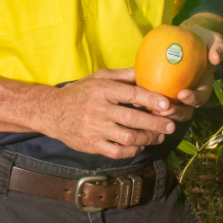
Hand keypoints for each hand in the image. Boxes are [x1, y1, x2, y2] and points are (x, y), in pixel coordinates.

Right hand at [41, 68, 177, 158]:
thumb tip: (146, 70)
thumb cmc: (79, 92)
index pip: (130, 93)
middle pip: (132, 118)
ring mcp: (94, 128)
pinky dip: (133, 150)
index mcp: (101, 89)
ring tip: (159, 136)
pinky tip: (140, 145)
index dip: (150, 98)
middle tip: (171, 125)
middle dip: (155, 123)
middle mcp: (98, 109)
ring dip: (147, 138)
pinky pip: (117, 151)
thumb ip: (122, 75)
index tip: (166, 104)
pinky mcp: (92, 145)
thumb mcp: (98, 77)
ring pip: (127, 137)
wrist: (52, 112)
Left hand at [154, 14, 222, 121]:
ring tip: (149, 109)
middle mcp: (191, 93)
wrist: (192, 36)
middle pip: (186, 110)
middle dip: (175, 113)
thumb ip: (218, 49)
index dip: (193, 99)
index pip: (200, 97)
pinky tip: (137, 97)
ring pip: (171, 110)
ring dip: (162, 113)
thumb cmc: (205, 40)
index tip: (182, 94)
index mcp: (203, 85)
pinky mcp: (164, 89)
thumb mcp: (215, 41)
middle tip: (163, 109)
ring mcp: (177, 93)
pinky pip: (157, 97)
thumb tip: (216, 58)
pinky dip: (148, 99)